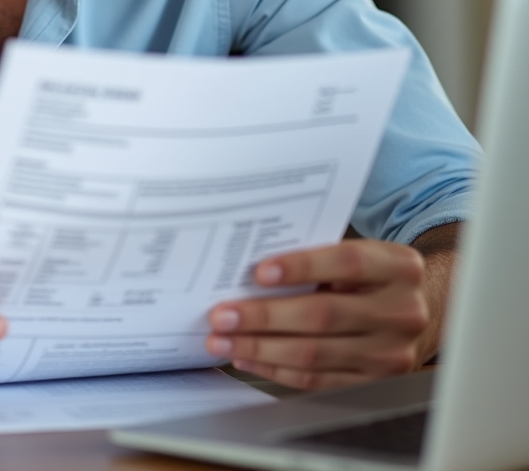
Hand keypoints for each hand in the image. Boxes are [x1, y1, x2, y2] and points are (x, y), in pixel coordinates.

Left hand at [205, 239, 434, 390]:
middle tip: (222, 315)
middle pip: (323, 315)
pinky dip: (276, 370)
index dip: (302, 267)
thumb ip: (319, 256)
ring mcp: (391, 353)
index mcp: (399, 267)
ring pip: (314, 354)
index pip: (347, 263)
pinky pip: (317, 380)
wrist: (414, 310)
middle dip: (264, 316)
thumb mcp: (360, 254)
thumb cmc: (370, 275)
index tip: (259, 272)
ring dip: (260, 348)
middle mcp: (402, 312)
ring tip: (223, 341)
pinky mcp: (375, 383)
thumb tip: (250, 269)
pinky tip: (247, 359)